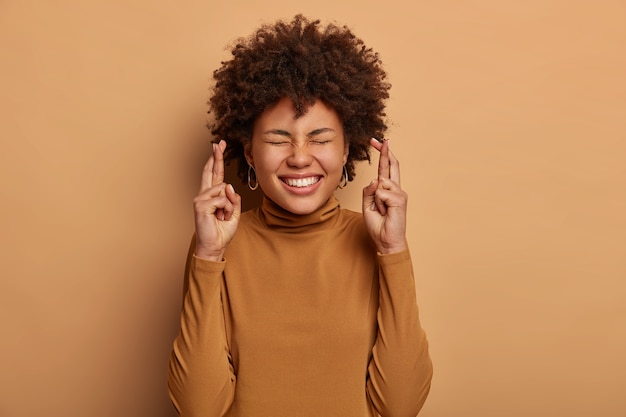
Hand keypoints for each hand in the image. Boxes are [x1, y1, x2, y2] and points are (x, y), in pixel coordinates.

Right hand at [193, 140, 241, 260]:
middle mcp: (204, 195)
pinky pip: (222, 199)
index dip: (216, 160)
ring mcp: (200, 199)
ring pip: (224, 190)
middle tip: (219, 142)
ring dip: (230, 205)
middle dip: (216, 156)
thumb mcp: (234, 213)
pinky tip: (220, 217)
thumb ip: (234, 199)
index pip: (214, 174)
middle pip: (210, 171)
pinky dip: (227, 209)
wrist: (214, 246)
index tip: (218, 146)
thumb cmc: (222, 231)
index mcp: (212, 196)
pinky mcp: (200, 205)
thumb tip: (229, 186)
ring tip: (224, 217)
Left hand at [362, 138, 407, 253]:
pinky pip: (381, 193)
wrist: (386, 241)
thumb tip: (375, 179)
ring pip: (380, 182)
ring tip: (381, 210)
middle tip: (382, 140)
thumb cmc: (378, 224)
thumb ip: (368, 191)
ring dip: (375, 198)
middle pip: (391, 165)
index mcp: (387, 189)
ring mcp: (399, 193)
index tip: (377, 142)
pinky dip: (378, 203)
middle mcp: (395, 188)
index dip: (382, 154)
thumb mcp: (367, 205)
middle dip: (385, 152)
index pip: (385, 168)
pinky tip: (384, 212)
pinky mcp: (400, 199)